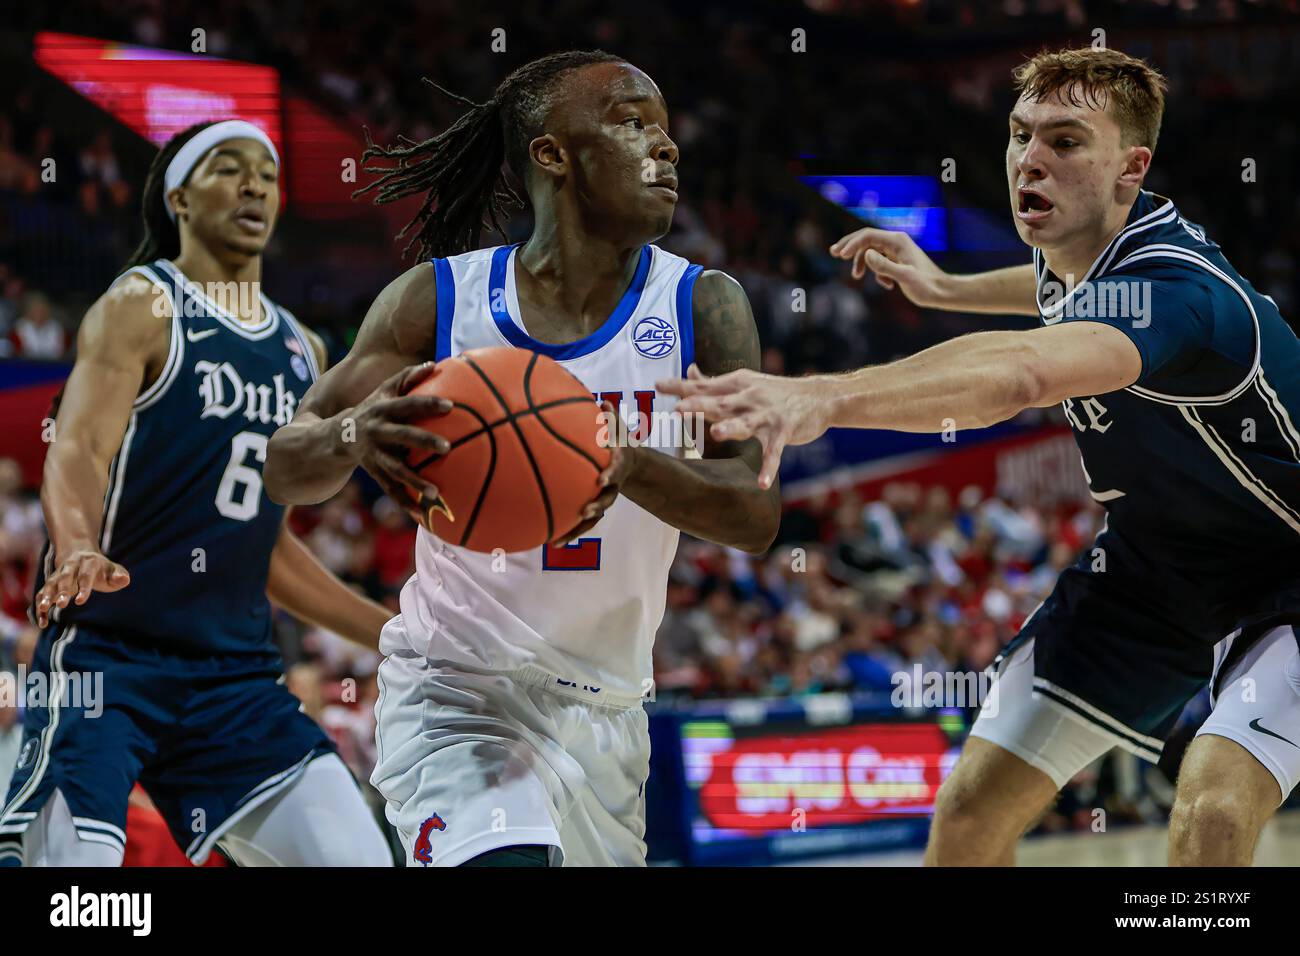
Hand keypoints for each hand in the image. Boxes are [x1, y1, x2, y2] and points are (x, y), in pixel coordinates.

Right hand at [34, 549, 129, 627]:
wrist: (81, 555)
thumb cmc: (101, 569)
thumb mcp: (113, 570)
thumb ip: (119, 576)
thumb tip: (124, 579)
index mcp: (88, 562)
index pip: (85, 576)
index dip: (83, 588)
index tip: (80, 601)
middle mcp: (70, 566)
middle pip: (64, 578)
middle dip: (62, 591)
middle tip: (62, 605)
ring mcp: (58, 574)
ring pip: (50, 584)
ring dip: (46, 596)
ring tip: (43, 608)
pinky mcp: (51, 584)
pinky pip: (41, 594)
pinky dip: (40, 607)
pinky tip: (42, 623)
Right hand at [346, 362, 453, 524]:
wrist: (335, 435)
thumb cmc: (372, 408)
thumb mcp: (383, 391)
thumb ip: (407, 378)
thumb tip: (434, 364)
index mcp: (383, 409)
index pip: (408, 404)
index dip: (427, 404)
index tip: (450, 406)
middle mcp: (377, 431)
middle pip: (402, 436)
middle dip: (423, 442)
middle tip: (447, 447)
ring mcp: (374, 455)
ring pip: (395, 470)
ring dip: (415, 481)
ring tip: (436, 492)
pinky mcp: (374, 473)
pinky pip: (390, 490)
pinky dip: (406, 503)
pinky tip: (423, 515)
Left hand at [553, 401, 634, 544]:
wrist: (630, 465)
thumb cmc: (618, 442)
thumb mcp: (618, 429)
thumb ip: (610, 418)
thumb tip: (603, 400)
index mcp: (617, 467)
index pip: (616, 471)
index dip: (610, 475)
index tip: (601, 479)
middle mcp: (612, 487)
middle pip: (607, 499)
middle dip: (596, 506)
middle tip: (585, 511)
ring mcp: (603, 500)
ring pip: (593, 518)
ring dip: (577, 530)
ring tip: (559, 541)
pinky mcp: (593, 508)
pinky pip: (581, 523)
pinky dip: (567, 532)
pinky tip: (550, 543)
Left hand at [658, 364, 829, 488]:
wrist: (818, 397)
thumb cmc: (775, 392)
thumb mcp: (745, 382)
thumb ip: (717, 383)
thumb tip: (691, 371)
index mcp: (737, 384)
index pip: (705, 385)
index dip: (682, 386)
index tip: (657, 385)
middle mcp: (750, 397)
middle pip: (721, 402)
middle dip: (699, 406)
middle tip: (678, 409)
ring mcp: (767, 415)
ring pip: (746, 423)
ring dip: (731, 428)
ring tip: (716, 434)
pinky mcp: (784, 431)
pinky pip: (774, 452)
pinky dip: (768, 468)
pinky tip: (760, 483)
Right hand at [829, 226, 949, 306]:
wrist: (942, 293)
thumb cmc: (926, 286)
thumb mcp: (905, 277)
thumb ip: (885, 266)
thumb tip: (866, 255)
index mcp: (897, 241)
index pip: (868, 236)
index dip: (852, 244)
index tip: (839, 256)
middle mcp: (896, 242)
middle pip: (866, 238)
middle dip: (850, 246)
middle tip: (833, 253)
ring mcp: (897, 251)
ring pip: (871, 251)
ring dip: (862, 263)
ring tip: (856, 276)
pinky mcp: (898, 261)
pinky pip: (879, 262)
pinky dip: (877, 273)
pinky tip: (887, 286)